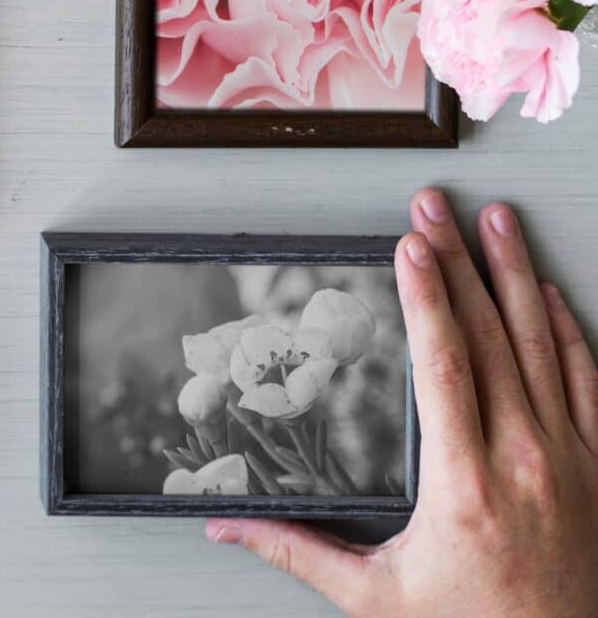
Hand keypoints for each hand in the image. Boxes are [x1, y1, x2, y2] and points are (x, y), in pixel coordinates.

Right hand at [207, 189, 597, 616]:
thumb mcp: (377, 597)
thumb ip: (298, 551)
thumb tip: (224, 528)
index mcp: (465, 488)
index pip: (444, 365)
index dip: (427, 297)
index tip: (412, 245)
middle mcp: (524, 461)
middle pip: (490, 336)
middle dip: (459, 261)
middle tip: (436, 206)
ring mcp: (572, 462)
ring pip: (543, 345)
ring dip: (517, 275)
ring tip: (497, 221)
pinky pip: (587, 382)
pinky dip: (567, 330)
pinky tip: (547, 291)